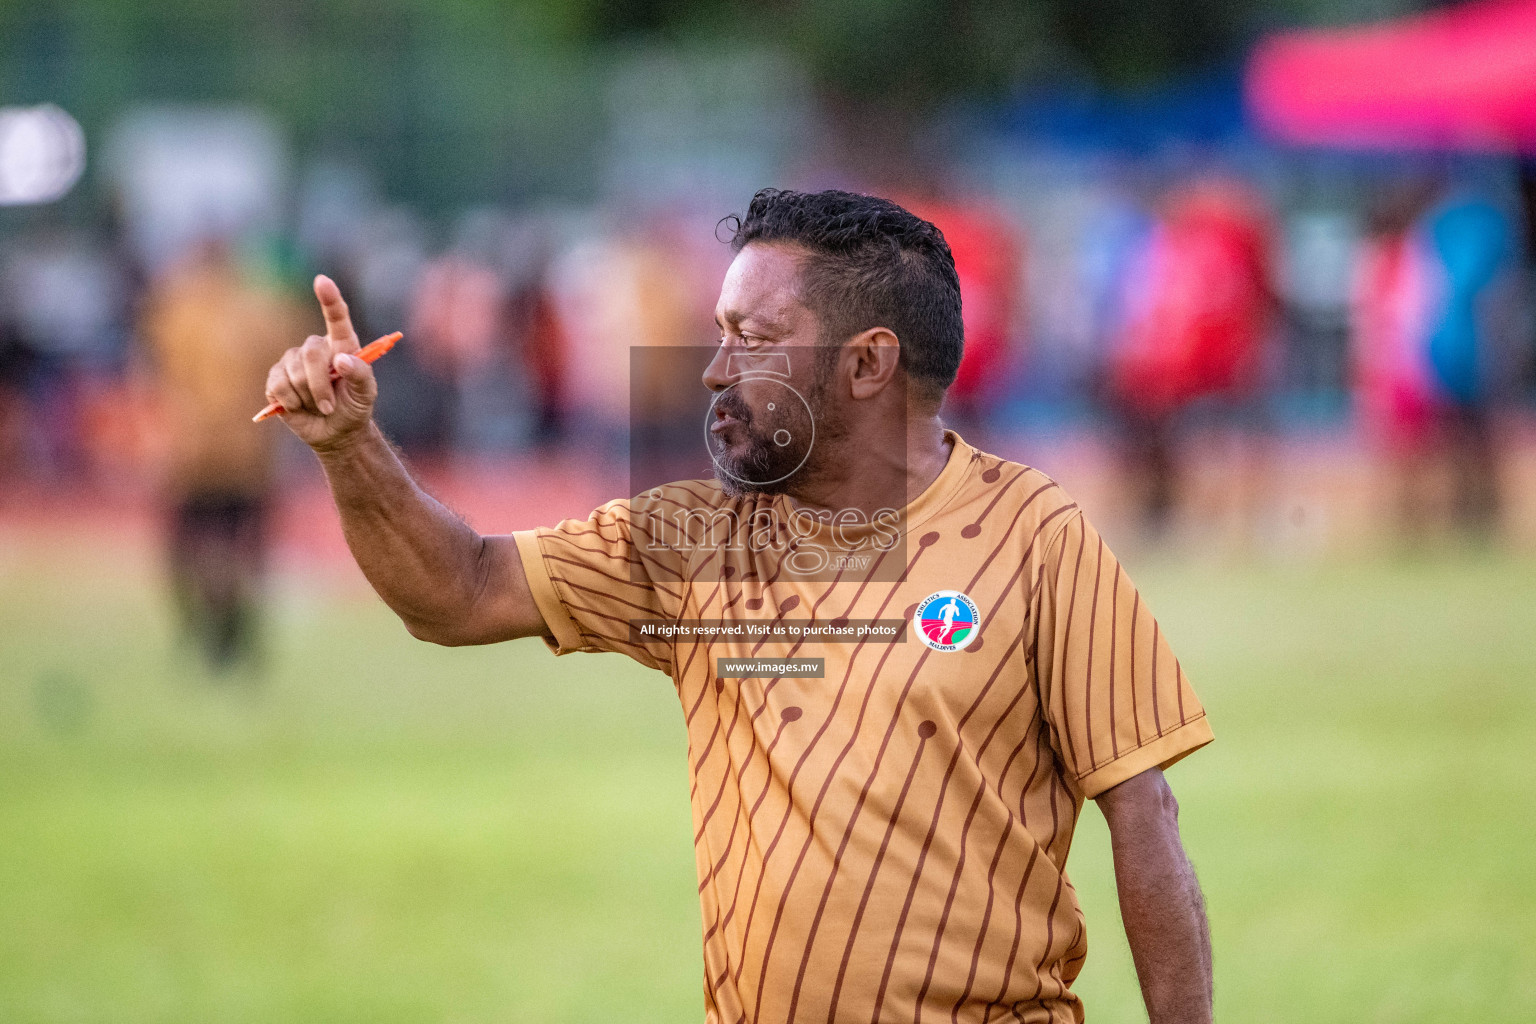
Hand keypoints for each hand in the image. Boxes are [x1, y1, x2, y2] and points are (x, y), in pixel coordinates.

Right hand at [265, 275, 376, 451]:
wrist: (335, 432)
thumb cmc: (354, 407)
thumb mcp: (366, 394)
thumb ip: (361, 375)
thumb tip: (341, 360)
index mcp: (342, 344)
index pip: (336, 317)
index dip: (329, 298)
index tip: (322, 281)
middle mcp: (315, 348)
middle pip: (310, 353)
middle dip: (320, 384)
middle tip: (330, 406)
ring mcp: (292, 361)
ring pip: (293, 372)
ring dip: (308, 397)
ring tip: (319, 406)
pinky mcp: (276, 378)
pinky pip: (278, 385)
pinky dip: (291, 402)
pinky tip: (299, 406)